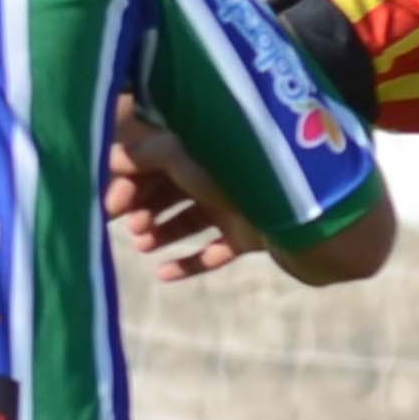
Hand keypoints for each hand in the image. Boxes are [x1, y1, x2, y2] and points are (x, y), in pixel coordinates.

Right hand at [105, 109, 253, 279]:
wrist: (307, 216)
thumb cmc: (241, 179)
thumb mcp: (185, 156)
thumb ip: (146, 154)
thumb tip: (111, 158)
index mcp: (208, 145)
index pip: (158, 158)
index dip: (131, 180)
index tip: (113, 205)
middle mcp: (223, 173)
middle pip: (172, 188)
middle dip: (144, 205)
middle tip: (131, 226)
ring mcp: (239, 205)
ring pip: (191, 219)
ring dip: (163, 231)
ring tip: (143, 244)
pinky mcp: (253, 236)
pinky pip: (215, 250)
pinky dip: (190, 261)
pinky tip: (163, 274)